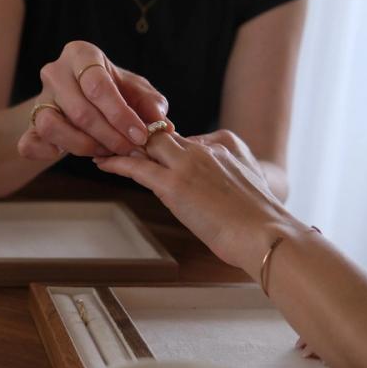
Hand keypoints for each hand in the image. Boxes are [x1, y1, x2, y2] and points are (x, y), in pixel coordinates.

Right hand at [18, 40, 170, 161]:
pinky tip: (63, 154)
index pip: (98, 86)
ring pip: (52, 127)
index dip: (121, 115)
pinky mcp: (29, 124)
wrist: (82, 98)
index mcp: (81, 54)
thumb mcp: (135, 90)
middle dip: (109, 136)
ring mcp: (38, 98)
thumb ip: (150, 103)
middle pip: (79, 111)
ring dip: (83, 146)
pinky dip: (44, 153)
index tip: (140, 135)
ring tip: (105, 151)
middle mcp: (55, 72)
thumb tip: (161, 122)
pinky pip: (29, 143)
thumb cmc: (112, 91)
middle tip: (129, 149)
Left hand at [93, 130, 298, 273]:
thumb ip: (225, 174)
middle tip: (113, 138)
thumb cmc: (258, 220)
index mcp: (226, 142)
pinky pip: (137, 166)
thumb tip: (204, 183)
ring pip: (147, 144)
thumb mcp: (246, 183)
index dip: (164, 145)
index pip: (185, 138)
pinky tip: (101, 162)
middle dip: (138, 136)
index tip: (147, 148)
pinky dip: (116, 162)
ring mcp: (188, 163)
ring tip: (101, 147)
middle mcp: (205, 146)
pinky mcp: (174, 184)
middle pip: (162, 134)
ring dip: (123, 145)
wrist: (265, 233)